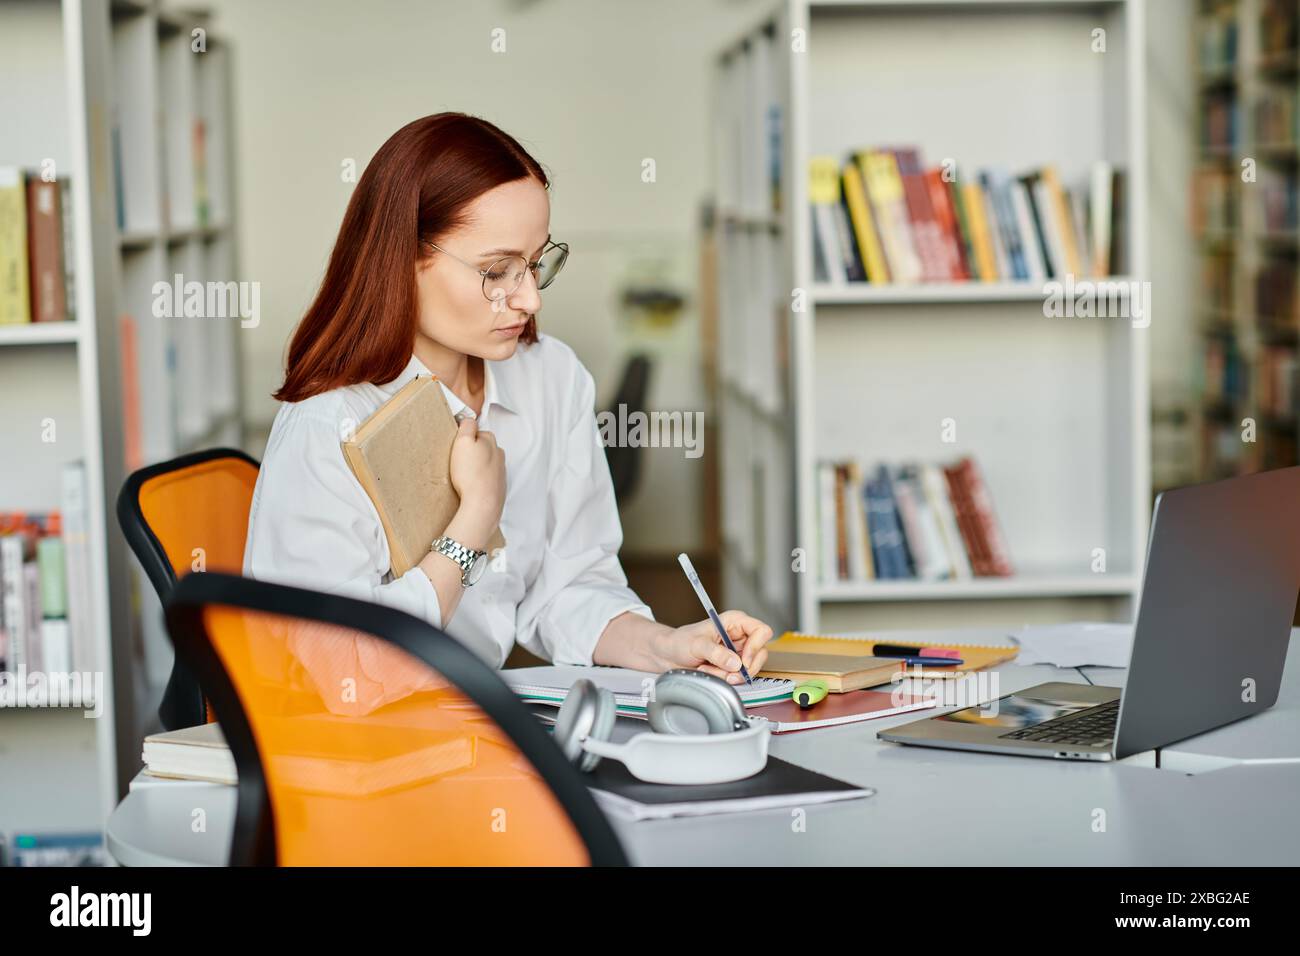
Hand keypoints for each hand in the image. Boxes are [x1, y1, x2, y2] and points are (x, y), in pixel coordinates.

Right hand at [449, 417, 505, 530]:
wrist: (482, 504)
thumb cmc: (470, 474)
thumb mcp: (463, 442)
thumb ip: (467, 426)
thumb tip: (469, 420)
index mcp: (491, 441)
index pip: (476, 432)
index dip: (464, 438)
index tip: (457, 447)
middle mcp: (499, 454)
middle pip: (482, 447)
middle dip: (471, 453)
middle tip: (458, 462)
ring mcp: (500, 471)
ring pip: (485, 463)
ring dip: (476, 467)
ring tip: (463, 476)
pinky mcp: (498, 486)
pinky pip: (487, 478)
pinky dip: (480, 480)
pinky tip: (470, 486)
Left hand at [651, 610, 774, 683]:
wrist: (668, 654)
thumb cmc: (680, 641)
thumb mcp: (697, 644)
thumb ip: (716, 653)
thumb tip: (736, 664)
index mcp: (735, 622)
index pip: (762, 631)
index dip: (756, 647)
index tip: (743, 660)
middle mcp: (740, 636)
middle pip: (760, 654)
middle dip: (741, 668)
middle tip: (725, 672)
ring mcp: (737, 652)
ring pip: (748, 669)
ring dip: (728, 674)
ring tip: (708, 668)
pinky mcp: (732, 665)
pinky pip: (738, 676)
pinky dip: (724, 678)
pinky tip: (710, 672)